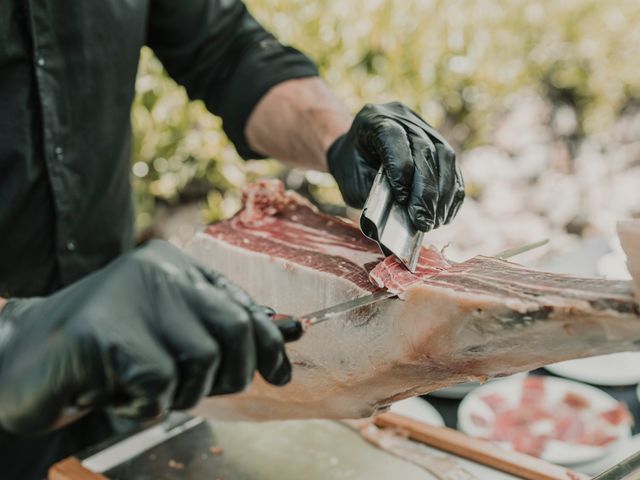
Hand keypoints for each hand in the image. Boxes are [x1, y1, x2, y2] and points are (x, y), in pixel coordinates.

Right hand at [0, 240, 289, 434]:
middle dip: (229, 375)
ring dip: (177, 394)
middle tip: (189, 390)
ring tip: (137, 387)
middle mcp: (159, 270)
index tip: (281, 374)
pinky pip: (159, 384)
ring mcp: (131, 295)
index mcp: (176, 264)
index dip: (269, 344)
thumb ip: (224, 328)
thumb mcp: (170, 331)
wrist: (18, 357)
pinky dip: (143, 405)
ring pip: (201, 361)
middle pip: (235, 331)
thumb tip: (291, 333)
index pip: (243, 306)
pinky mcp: (105, 331)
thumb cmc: (106, 349)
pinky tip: (113, 393)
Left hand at [327, 102, 464, 230]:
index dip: (400, 168)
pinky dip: (452, 193)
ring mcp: (424, 126)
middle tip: (424, 221)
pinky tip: (445, 214)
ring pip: (445, 156)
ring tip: (434, 221)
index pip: (393, 136)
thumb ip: (375, 191)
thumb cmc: (352, 168)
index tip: (402, 198)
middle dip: (426, 191)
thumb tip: (404, 211)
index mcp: (373, 119)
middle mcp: (402, 116)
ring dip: (443, 194)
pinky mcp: (439, 141)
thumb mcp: (353, 181)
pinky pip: (453, 167)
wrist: (357, 150)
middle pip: (424, 150)